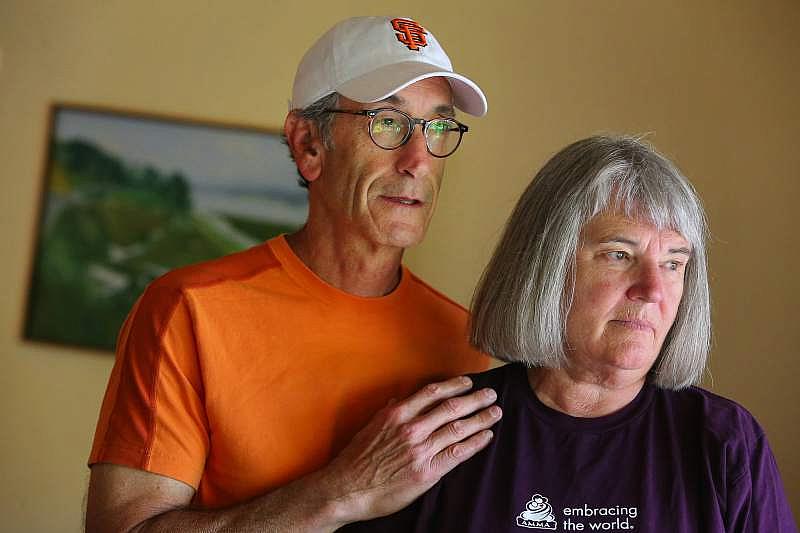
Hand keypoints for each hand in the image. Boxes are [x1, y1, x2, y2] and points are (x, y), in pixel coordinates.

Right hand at [319, 376, 501, 524]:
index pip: (433, 393)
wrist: (347, 489)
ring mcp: (420, 450)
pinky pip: (457, 453)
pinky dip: (475, 443)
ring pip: (458, 428)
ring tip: (495, 412)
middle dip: (475, 399)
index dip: (454, 385)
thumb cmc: (356, 459)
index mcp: (397, 414)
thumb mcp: (370, 427)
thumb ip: (388, 413)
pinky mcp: (427, 471)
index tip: (468, 382)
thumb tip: (399, 400)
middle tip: (491, 394)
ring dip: (480, 418)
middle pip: (451, 408)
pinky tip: (486, 436)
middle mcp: (411, 428)